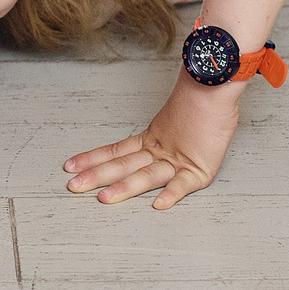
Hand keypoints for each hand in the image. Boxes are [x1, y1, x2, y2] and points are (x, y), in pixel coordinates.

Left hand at [63, 76, 244, 207]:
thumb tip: (156, 126)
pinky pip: (184, 184)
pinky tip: (159, 204)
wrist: (218, 84)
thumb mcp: (177, 118)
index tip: (70, 165)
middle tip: (73, 186)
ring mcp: (178, 161)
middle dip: (97, 176)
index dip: (93, 158)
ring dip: (125, 188)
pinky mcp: (200, 169)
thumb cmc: (203, 99)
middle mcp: (161, 152)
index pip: (116, 151)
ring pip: (146, 176)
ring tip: (104, 198)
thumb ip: (166, 129)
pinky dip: (172, 194)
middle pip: (123, 165)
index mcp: (153, 140)